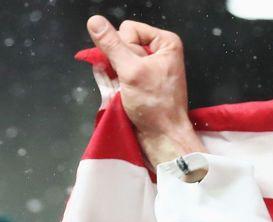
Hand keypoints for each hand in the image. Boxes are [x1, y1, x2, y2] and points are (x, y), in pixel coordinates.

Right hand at [86, 16, 206, 167]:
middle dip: (119, 62)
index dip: (125, 48)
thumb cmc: (154, 105)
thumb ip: (111, 44)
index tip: (135, 70)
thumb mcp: (131, 71)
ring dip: (114, 73)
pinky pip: (116, 70)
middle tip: (131, 82)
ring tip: (125, 88)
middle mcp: (159, 51)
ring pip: (116, 57)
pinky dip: (113, 80)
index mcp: (166, 43)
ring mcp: (148, 66)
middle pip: (121, 42)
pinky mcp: (139, 79)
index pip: (128, 28)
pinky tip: (118, 91)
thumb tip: (94, 21)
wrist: (162, 136)